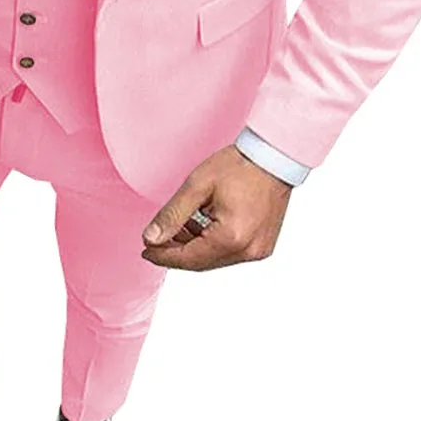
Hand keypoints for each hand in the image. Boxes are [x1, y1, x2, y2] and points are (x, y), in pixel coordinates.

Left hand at [140, 144, 291, 270]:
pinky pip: (230, 252)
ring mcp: (258, 250)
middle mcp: (248, 251)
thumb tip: (151, 238)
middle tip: (156, 240)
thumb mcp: (197, 185)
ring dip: (194, 248)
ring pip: (215, 259)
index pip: (188, 258)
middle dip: (177, 252)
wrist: (274, 157)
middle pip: (202, 263)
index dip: (163, 256)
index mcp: (231, 238)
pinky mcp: (263, 245)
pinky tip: (199, 227)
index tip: (146, 250)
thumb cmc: (240, 166)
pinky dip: (211, 244)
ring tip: (177, 228)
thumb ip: (172, 215)